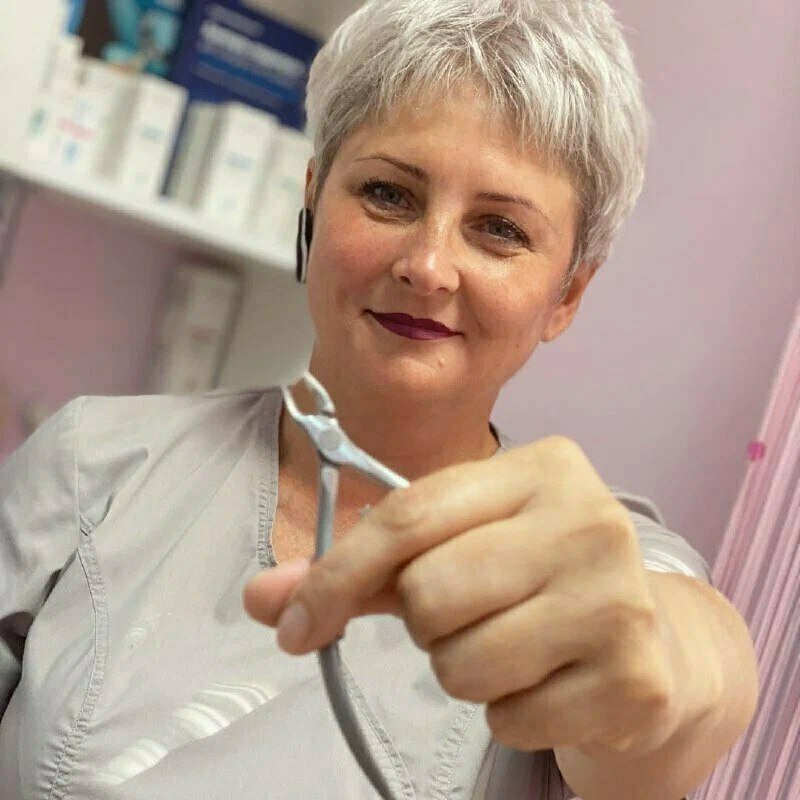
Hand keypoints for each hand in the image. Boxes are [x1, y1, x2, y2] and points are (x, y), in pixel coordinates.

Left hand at [243, 436, 682, 755]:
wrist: (651, 636)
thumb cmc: (533, 575)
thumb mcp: (455, 545)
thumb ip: (357, 570)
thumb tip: (259, 599)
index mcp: (541, 467)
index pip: (408, 516)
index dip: (336, 574)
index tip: (295, 623)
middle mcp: (589, 520)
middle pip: (429, 594)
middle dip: (426, 621)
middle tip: (467, 613)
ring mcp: (619, 598)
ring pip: (461, 664)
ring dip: (462, 668)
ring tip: (508, 645)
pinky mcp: (634, 677)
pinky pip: (509, 719)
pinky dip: (509, 712)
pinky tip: (547, 678)